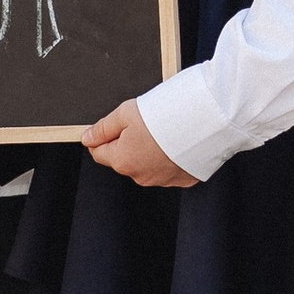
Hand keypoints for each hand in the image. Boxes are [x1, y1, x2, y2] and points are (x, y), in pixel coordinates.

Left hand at [82, 98, 198, 190]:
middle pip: (124, 159)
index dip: (104, 136)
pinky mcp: (183, 179)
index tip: (118, 124)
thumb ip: (103, 128)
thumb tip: (87, 138)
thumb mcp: (126, 113)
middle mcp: (140, 176)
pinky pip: (169, 168)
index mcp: (122, 160)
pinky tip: (177, 141)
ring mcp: (163, 180)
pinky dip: (170, 157)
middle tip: (145, 123)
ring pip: (147, 165)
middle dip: (129, 143)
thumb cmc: (165, 115)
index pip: (99, 152)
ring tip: (164, 131)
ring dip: (150, 151)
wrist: (205, 121)